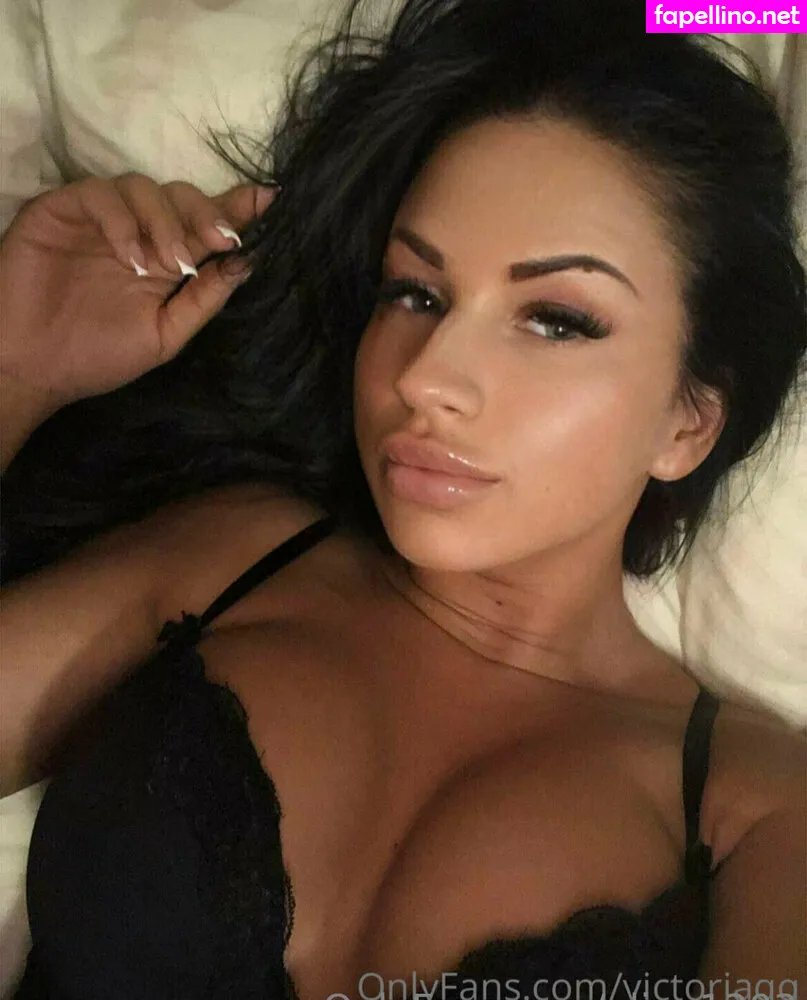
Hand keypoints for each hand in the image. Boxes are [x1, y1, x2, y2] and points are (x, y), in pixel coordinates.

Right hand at [0, 174, 275, 412]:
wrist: (34, 368)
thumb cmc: (96, 356)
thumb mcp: (164, 335)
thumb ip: (202, 300)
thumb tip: (244, 264)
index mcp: (163, 260)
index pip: (204, 224)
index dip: (235, 208)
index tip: (268, 199)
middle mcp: (136, 233)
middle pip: (180, 195)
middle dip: (205, 213)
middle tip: (218, 241)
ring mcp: (99, 220)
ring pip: (142, 186)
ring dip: (165, 221)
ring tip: (167, 262)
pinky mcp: (61, 210)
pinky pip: (99, 194)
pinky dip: (121, 221)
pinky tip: (129, 257)